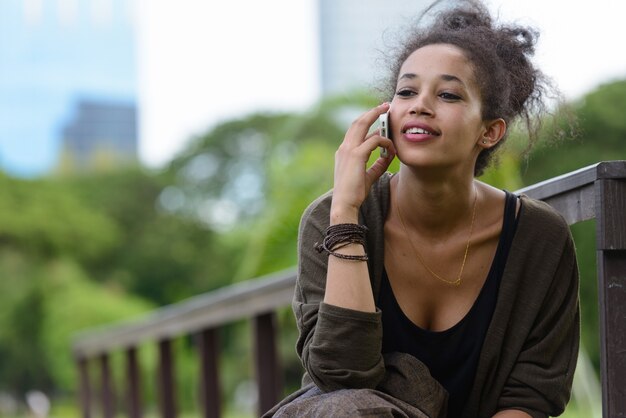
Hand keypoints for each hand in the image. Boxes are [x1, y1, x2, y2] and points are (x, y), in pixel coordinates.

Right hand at [330, 103, 395, 222]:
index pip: (356, 131)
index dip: (367, 121)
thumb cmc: (354, 193)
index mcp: (344, 152)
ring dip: (376, 116)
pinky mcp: (356, 155)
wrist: (344, 204)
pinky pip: (373, 140)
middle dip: (371, 112)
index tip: (378, 117)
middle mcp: (344, 148)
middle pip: (357, 122)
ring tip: (388, 111)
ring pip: (362, 124)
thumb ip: (378, 164)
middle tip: (385, 106)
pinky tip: (392, 147)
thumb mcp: (368, 176)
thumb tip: (389, 155)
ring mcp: (348, 150)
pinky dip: (384, 141)